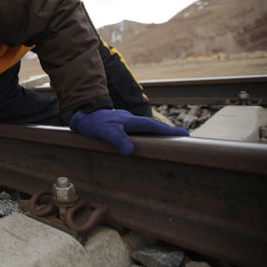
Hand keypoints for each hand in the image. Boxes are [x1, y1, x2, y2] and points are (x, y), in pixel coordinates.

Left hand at [69, 109, 188, 155]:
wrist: (82, 115)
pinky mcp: (121, 126)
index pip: (153, 126)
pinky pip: (138, 130)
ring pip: (146, 128)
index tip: (184, 135)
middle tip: (183, 136)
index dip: (168, 131)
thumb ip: (118, 140)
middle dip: (168, 131)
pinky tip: (148, 141)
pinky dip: (147, 135)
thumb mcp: (105, 132)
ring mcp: (126, 122)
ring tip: (171, 140)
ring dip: (158, 133)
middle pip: (153, 126)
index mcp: (131, 121)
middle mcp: (131, 120)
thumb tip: (131, 151)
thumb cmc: (94, 123)